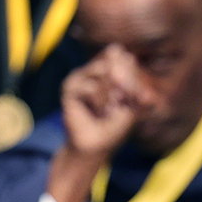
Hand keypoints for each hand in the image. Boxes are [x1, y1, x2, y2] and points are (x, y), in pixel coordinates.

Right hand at [51, 45, 145, 201]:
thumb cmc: (114, 126)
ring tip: (106, 109)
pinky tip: (95, 111)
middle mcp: (93, 69)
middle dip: (123, 86)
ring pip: (104, 72)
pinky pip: (92, 88)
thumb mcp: (132, 103)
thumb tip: (128, 55)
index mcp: (109, 68)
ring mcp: (80, 76)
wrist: (95, 145)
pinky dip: (99, 102)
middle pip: (115, 61)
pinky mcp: (69, 87)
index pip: (125, 57)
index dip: (132, 79)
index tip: (131, 98)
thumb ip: (132, 81)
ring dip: (111, 96)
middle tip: (117, 104)